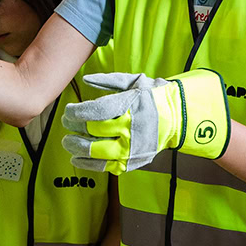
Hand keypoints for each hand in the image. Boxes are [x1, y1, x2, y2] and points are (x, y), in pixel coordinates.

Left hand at [61, 69, 227, 173]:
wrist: (178, 119)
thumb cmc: (154, 97)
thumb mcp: (135, 81)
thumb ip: (109, 80)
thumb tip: (86, 79)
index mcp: (132, 106)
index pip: (97, 111)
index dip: (78, 112)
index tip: (69, 111)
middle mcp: (132, 128)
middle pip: (94, 131)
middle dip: (74, 127)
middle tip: (66, 123)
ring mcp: (132, 148)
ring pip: (97, 151)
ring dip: (77, 147)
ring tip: (67, 142)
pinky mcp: (132, 162)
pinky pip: (106, 167)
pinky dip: (88, 164)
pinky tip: (76, 159)